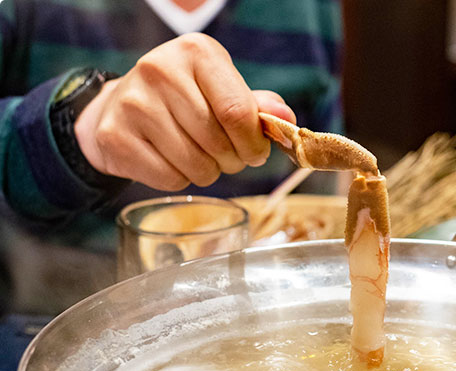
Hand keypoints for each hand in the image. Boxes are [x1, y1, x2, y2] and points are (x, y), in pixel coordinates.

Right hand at [74, 33, 295, 190]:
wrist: (121, 107)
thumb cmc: (184, 99)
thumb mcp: (221, 89)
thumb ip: (255, 106)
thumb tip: (286, 118)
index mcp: (196, 52)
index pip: (238, 111)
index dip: (254, 143)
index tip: (256, 154)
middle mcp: (160, 71)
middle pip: (218, 142)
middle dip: (232, 161)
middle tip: (226, 157)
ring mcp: (134, 104)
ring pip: (196, 166)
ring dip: (207, 172)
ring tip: (197, 156)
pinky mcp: (115, 136)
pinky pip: (170, 179)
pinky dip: (180, 180)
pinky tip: (171, 160)